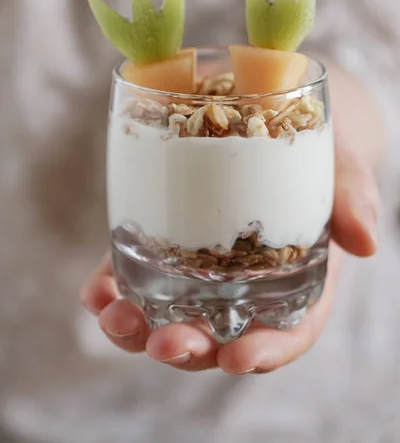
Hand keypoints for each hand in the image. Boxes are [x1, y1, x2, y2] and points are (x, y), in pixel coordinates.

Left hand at [80, 129, 378, 373]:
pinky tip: (96, 288)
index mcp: (297, 274)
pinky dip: (113, 288)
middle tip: (161, 341)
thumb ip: (352, 196)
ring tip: (111, 313)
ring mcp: (201, 263)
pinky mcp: (166, 239)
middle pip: (219, 333)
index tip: (237, 358)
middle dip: (188, 345)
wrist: (272, 109)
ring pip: (170, 313)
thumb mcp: (339, 160)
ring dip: (137, 327)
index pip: (287, 331)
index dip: (266, 352)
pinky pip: (136, 275)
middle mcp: (247, 280)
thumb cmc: (314, 143)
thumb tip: (368, 242)